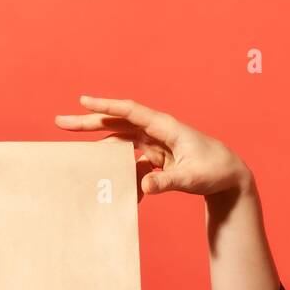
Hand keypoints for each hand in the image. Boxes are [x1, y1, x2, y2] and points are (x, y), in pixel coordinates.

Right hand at [55, 96, 250, 198]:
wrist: (229, 176)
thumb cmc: (214, 172)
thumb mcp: (191, 179)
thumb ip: (167, 183)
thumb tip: (143, 188)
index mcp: (166, 127)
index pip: (131, 112)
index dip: (106, 107)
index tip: (83, 101)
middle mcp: (157, 131)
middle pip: (118, 122)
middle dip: (90, 121)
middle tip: (60, 122)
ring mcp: (154, 143)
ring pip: (120, 138)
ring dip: (97, 140)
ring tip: (73, 143)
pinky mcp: (155, 156)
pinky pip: (130, 157)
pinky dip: (117, 165)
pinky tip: (109, 179)